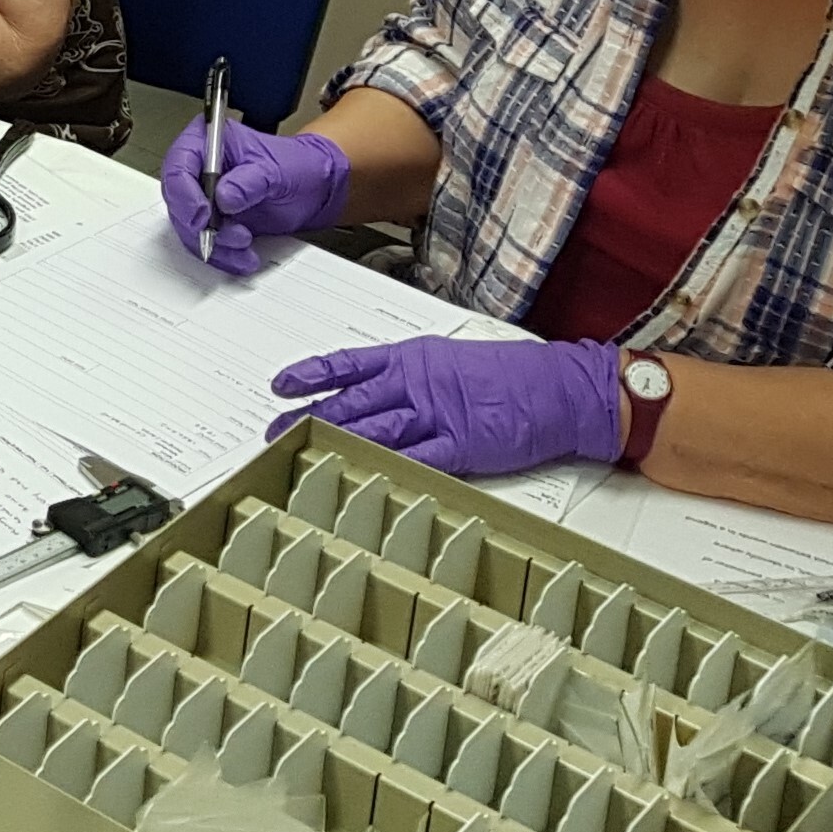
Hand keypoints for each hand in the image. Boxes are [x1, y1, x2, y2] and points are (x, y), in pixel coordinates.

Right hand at [160, 116, 349, 273]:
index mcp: (208, 140)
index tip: (201, 215)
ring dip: (215, 243)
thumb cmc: (295, 165)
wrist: (314, 187)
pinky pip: (207, 243)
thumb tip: (224, 196)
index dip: (184, 193)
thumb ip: (249, 181)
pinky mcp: (214, 221)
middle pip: (177, 200)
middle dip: (198, 224)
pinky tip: (244, 256)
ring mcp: (205, 196)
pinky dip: (223, 255)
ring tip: (244, 242)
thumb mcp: (275, 168)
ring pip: (190, 227)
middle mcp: (200, 168)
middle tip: (220, 235)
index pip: (179, 165)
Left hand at [268, 336, 621, 475]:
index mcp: (413, 359)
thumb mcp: (450, 363)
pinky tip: (357, 471)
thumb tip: (377, 393)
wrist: (558, 388)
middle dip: (309, 415)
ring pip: (373, 428)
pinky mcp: (460, 445)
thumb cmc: (509, 376)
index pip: (350, 364)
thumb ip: (412, 379)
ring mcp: (438, 415)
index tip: (280, 383)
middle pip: (351, 401)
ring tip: (301, 451)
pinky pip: (415, 458)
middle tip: (274, 430)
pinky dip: (385, 465)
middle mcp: (418, 384)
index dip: (312, 374)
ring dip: (334, 440)